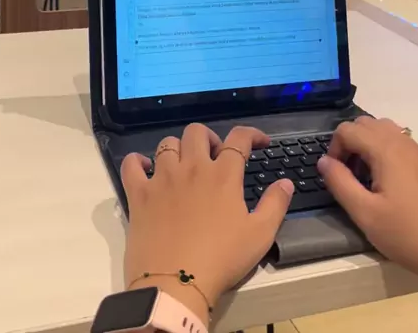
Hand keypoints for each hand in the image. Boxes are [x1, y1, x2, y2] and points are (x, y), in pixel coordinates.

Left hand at [122, 124, 293, 322]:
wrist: (175, 284)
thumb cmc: (221, 260)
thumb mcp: (259, 235)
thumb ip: (275, 204)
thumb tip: (285, 183)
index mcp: (223, 175)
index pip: (239, 138)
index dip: (252, 134)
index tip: (258, 142)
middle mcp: (192, 168)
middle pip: (197, 132)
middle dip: (209, 138)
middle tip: (215, 157)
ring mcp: (162, 178)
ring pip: (167, 144)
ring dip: (178, 148)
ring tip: (184, 164)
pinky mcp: (139, 194)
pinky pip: (131, 164)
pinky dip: (137, 161)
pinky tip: (145, 168)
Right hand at [318, 117, 417, 281]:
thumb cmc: (407, 233)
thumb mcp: (365, 214)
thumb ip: (340, 183)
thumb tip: (323, 161)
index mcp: (385, 150)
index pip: (347, 129)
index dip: (333, 148)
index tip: (334, 175)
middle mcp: (401, 142)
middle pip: (364, 124)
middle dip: (349, 143)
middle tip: (347, 174)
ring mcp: (415, 150)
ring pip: (382, 129)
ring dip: (365, 144)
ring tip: (365, 176)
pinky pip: (396, 141)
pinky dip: (382, 150)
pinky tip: (385, 181)